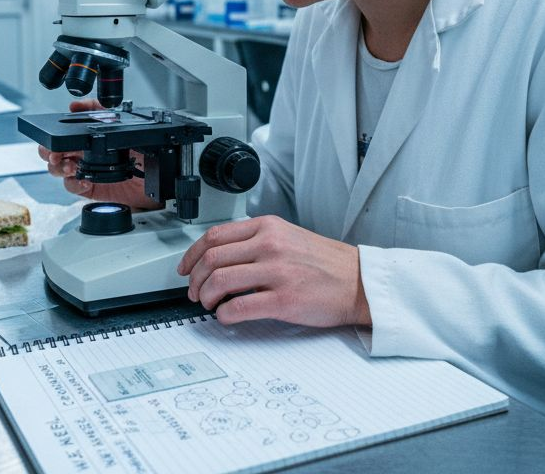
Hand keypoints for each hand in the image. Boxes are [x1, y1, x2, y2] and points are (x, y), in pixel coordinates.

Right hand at [37, 100, 162, 209]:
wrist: (155, 175)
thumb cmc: (142, 150)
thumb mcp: (121, 124)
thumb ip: (100, 110)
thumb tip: (77, 104)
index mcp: (87, 138)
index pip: (60, 136)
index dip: (51, 139)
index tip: (53, 140)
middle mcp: (83, 153)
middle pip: (52, 153)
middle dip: (49, 153)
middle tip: (56, 155)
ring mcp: (85, 170)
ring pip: (58, 170)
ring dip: (59, 168)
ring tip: (70, 167)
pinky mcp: (90, 188)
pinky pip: (72, 186)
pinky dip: (75, 184)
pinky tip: (83, 180)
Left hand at [176, 215, 371, 327]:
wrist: (359, 282)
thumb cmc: (325, 263)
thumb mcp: (288, 236)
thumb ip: (255, 240)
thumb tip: (219, 258)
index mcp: (268, 227)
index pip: (214, 236)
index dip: (191, 255)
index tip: (186, 268)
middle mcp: (270, 245)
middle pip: (211, 259)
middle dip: (195, 280)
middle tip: (195, 292)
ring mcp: (276, 272)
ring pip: (219, 282)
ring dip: (206, 297)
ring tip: (210, 305)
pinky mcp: (283, 300)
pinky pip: (238, 308)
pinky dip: (224, 315)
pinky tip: (226, 316)